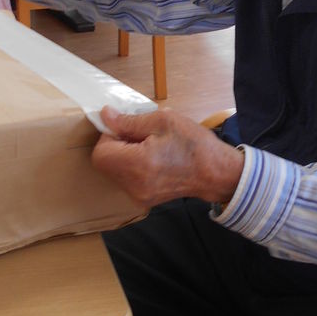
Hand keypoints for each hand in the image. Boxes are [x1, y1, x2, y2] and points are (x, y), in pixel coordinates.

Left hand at [91, 106, 243, 207]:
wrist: (215, 173)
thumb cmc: (194, 144)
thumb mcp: (163, 121)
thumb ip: (129, 120)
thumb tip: (105, 116)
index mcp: (139, 164)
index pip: (101, 153)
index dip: (109, 136)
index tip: (127, 128)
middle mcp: (135, 185)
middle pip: (105, 163)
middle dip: (116, 145)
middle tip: (140, 136)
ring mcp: (138, 196)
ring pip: (114, 172)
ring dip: (124, 156)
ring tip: (148, 147)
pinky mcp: (143, 200)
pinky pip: (125, 179)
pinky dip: (132, 166)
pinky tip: (152, 159)